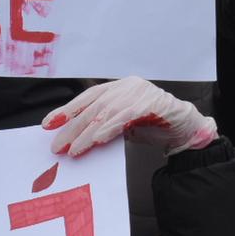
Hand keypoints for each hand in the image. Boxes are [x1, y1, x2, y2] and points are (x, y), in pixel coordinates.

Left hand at [44, 77, 217, 156]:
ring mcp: (140, 92)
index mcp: (121, 86)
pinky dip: (106, 130)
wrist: (187, 127)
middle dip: (71, 126)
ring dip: (85, 133)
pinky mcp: (150, 104)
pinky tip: (94, 142)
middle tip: (56, 145)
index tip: (47, 124)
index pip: (88, 96)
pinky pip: (122, 117)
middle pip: (93, 106)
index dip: (67, 110)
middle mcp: (128, 85)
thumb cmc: (155, 126)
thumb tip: (75, 138)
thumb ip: (105, 123)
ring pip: (105, 112)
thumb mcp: (125, 122)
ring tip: (72, 150)